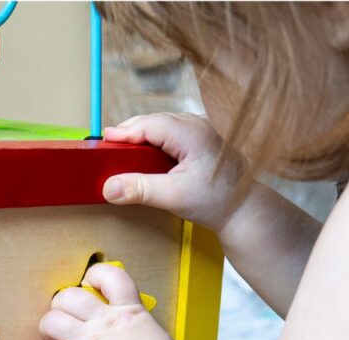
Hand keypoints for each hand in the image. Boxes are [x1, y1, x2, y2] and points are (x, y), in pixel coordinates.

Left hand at [33, 263, 184, 339]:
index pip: (109, 275)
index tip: (90, 282)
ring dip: (48, 329)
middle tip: (68, 317)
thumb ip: (141, 331)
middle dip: (62, 304)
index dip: (95, 274)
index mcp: (129, 312)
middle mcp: (105, 323)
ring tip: (56, 339)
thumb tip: (139, 338)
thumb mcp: (158, 338)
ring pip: (50, 321)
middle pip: (69, 296)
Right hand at [102, 113, 250, 232]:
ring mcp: (200, 129)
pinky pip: (170, 134)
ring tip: (123, 152)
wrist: (244, 209)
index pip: (149, 124)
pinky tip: (145, 157)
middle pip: (153, 121)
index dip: (124, 132)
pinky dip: (154, 143)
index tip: (104, 142)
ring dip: (141, 138)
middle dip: (130, 134)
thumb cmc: (218, 200)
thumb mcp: (174, 197)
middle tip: (108, 149)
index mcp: (192, 132)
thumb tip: (109, 187)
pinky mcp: (199, 139)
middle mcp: (197, 124)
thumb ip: (140, 189)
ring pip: (161, 127)